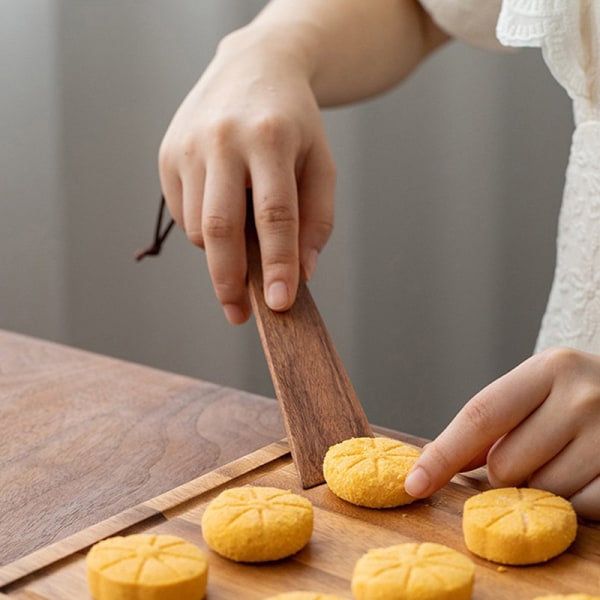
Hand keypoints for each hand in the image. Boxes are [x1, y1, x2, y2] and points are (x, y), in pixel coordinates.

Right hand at [158, 26, 334, 323]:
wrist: (253, 68)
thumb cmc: (294, 125)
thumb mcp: (321, 164)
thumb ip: (317, 220)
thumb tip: (301, 274)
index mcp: (271, 138)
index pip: (275, 214)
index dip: (278, 264)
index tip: (280, 304)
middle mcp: (223, 139)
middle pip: (220, 227)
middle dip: (229, 280)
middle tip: (240, 315)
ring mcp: (188, 146)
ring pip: (197, 227)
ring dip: (220, 251)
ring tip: (243, 236)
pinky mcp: (167, 155)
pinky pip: (181, 213)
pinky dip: (203, 229)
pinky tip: (223, 208)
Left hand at [405, 347, 599, 519]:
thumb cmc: (577, 400)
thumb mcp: (536, 393)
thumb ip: (489, 425)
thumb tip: (432, 463)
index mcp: (549, 368)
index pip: (480, 416)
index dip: (443, 454)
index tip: (414, 484)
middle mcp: (583, 396)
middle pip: (504, 465)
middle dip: (508, 471)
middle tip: (538, 451)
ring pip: (540, 492)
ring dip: (542, 488)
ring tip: (567, 459)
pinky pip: (579, 510)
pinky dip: (574, 504)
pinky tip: (588, 475)